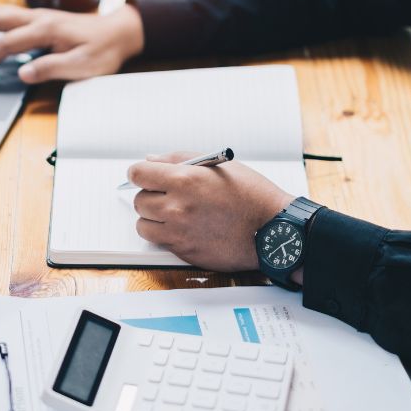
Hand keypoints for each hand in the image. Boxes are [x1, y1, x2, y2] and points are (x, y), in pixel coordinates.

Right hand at [0, 4, 144, 83]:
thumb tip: (22, 74)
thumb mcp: (81, 66)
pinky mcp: (42, 20)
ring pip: (0, 14)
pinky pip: (10, 18)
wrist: (119, 32)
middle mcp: (39, 18)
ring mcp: (39, 16)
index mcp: (46, 30)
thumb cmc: (104, 51)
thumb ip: (50, 68)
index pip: (5, 43)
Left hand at [128, 152, 293, 272]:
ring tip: (174, 214)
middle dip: (150, 196)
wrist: (273, 230)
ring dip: (153, 218)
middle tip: (168, 195)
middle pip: (138, 200)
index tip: (146, 176)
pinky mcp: (184, 252)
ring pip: (143, 224)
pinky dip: (164, 235)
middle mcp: (177, 207)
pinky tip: (184, 228)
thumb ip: (178, 159)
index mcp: (185, 180)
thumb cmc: (251, 195)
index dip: (140, 173)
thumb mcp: (218, 165)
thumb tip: (151, 159)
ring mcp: (179, 232)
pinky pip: (159, 242)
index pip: (138, 173)